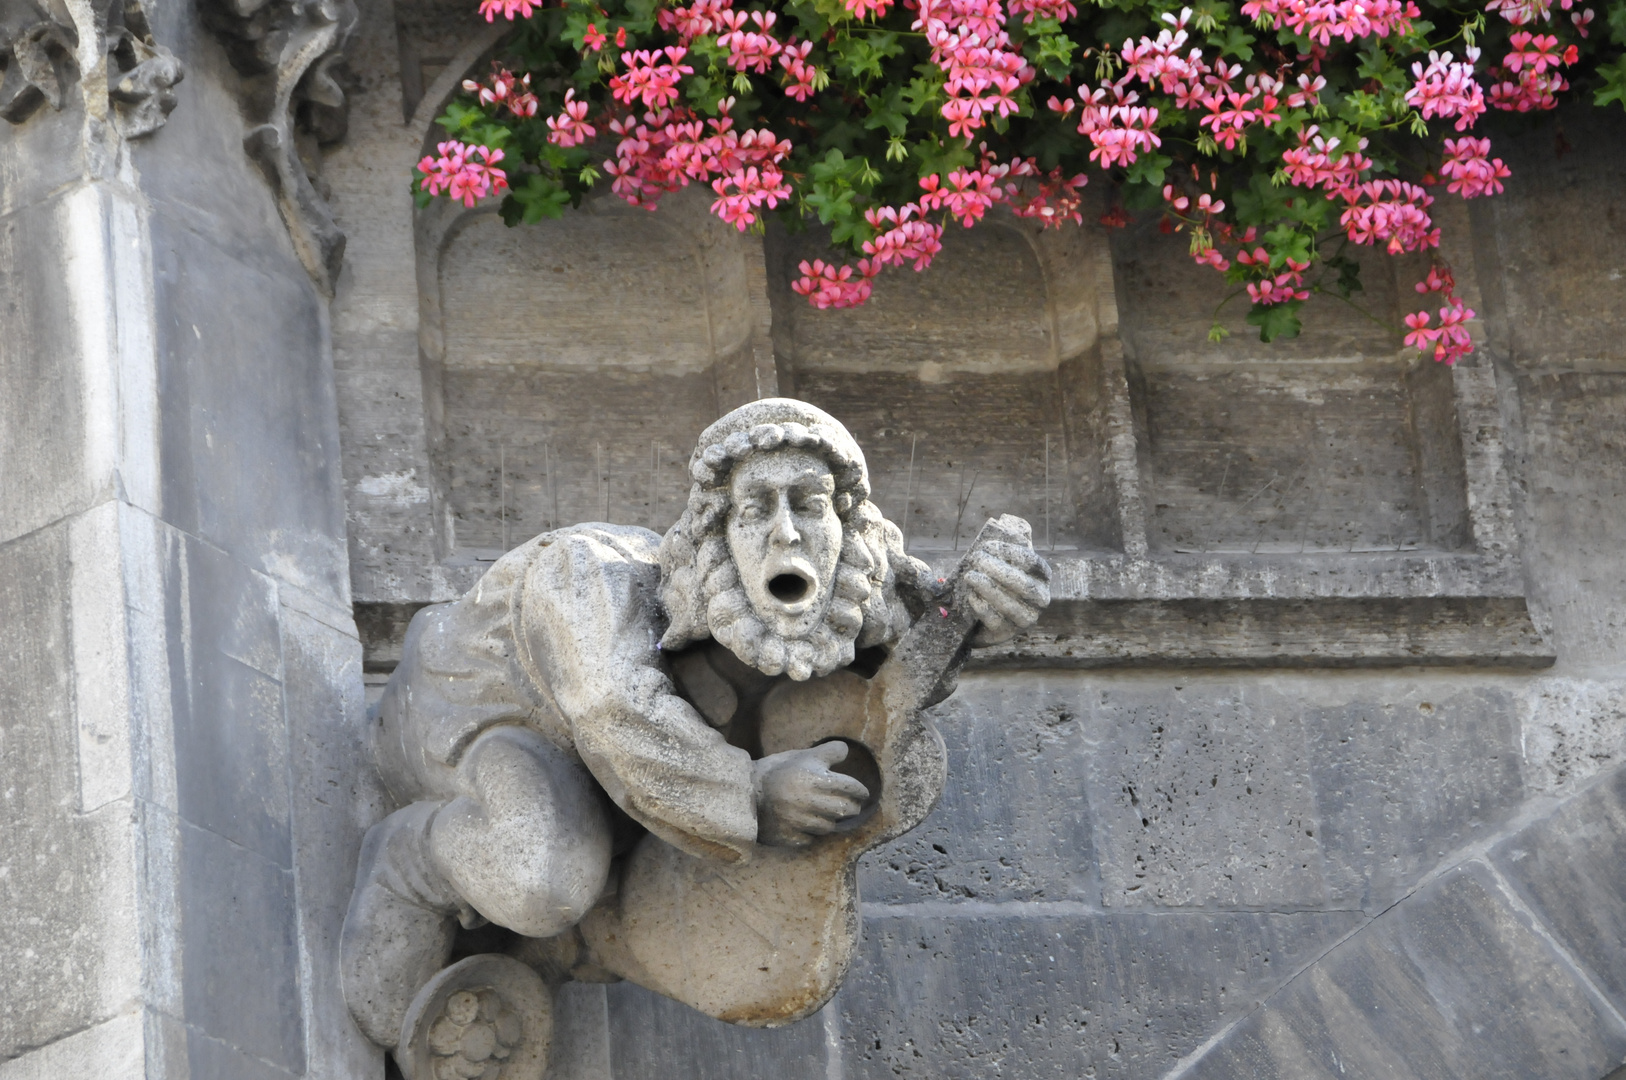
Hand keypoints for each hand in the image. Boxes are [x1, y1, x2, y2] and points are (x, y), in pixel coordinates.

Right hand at [753, 742, 869, 847]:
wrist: (745, 793)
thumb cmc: (777, 771)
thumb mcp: (801, 756)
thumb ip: (827, 753)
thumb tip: (846, 749)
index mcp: (813, 780)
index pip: (849, 788)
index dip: (860, 790)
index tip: (863, 793)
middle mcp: (808, 802)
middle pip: (845, 810)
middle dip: (852, 807)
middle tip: (852, 805)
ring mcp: (798, 822)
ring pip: (829, 826)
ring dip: (832, 820)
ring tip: (829, 814)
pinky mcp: (789, 837)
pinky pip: (810, 839)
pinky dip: (812, 833)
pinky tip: (808, 824)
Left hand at [963, 538, 1050, 646]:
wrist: (987, 615)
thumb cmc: (1000, 579)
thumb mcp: (1009, 559)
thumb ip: (1013, 540)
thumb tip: (1006, 520)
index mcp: (1042, 576)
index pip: (1033, 562)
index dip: (1011, 552)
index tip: (988, 546)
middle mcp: (1040, 599)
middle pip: (1024, 585)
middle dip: (998, 570)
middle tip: (977, 559)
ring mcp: (1025, 618)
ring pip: (1009, 604)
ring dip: (988, 588)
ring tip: (970, 575)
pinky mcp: (1006, 632)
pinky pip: (995, 619)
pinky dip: (981, 606)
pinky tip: (971, 594)